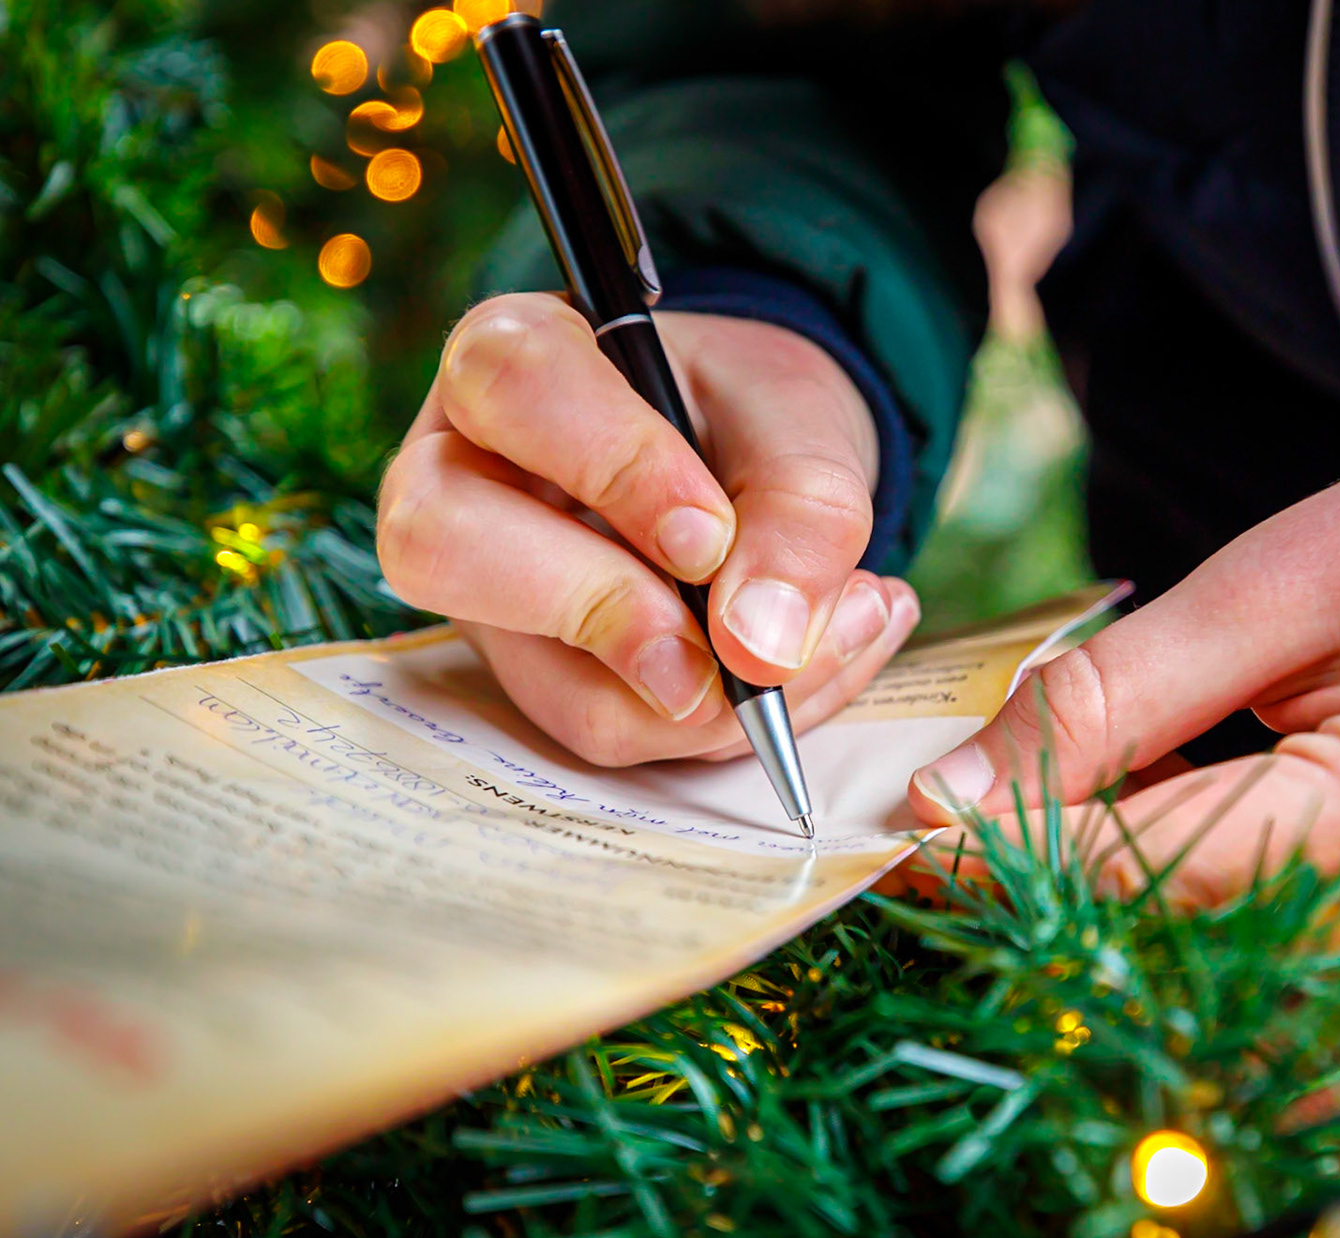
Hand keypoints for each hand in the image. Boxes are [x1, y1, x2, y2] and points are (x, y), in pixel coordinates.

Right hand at [377, 293, 919, 763]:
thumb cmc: (751, 412)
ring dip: (714, 697)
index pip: (512, 388)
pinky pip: (615, 728)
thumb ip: (801, 511)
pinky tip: (814, 660)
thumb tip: (759, 649)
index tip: (710, 533)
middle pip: (441, 546)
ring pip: (546, 682)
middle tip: (735, 636)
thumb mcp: (803, 426)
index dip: (614, 467)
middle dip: (608, 612)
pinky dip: (731, 719)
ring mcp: (489, 588)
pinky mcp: (540, 671)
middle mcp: (462, 469)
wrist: (761, 456)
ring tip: (843, 628)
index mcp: (513, 352)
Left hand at [907, 427, 1339, 999]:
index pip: (1152, 874)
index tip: (901, 830)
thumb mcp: (1266, 586)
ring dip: (1137, 867)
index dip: (1007, 857)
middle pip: (1179, 928)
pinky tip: (1208, 787)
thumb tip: (953, 800)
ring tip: (1134, 753)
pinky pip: (1281, 938)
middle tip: (976, 785)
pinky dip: (1210, 876)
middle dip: (1060, 862)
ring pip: (1221, 943)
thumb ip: (1105, 701)